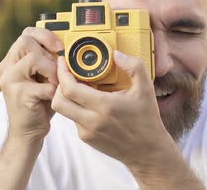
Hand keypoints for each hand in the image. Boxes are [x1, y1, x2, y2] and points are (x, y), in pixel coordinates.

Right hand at [0, 27, 62, 142]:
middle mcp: (7, 68)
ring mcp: (10, 81)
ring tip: (57, 82)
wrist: (27, 132)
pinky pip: (45, 84)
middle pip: (26, 41)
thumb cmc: (40, 102)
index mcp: (12, 60)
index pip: (26, 34)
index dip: (45, 35)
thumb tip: (69, 46)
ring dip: (53, 70)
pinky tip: (55, 96)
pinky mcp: (19, 95)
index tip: (60, 47)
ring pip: (34, 59)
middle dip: (48, 50)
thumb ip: (49, 61)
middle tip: (59, 64)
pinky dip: (55, 90)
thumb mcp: (43, 77)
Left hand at [51, 50, 172, 168]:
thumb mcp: (146, 89)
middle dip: (58, 85)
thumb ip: (133, 66)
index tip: (63, 62)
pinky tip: (89, 103)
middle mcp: (92, 121)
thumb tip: (116, 54)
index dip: (62, 73)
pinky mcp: (87, 139)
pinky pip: (73, 119)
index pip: (70, 89)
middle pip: (58, 101)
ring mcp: (87, 132)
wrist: (148, 151)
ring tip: (78, 86)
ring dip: (66, 97)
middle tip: (66, 74)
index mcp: (105, 106)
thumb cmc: (147, 119)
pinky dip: (76, 108)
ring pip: (63, 111)